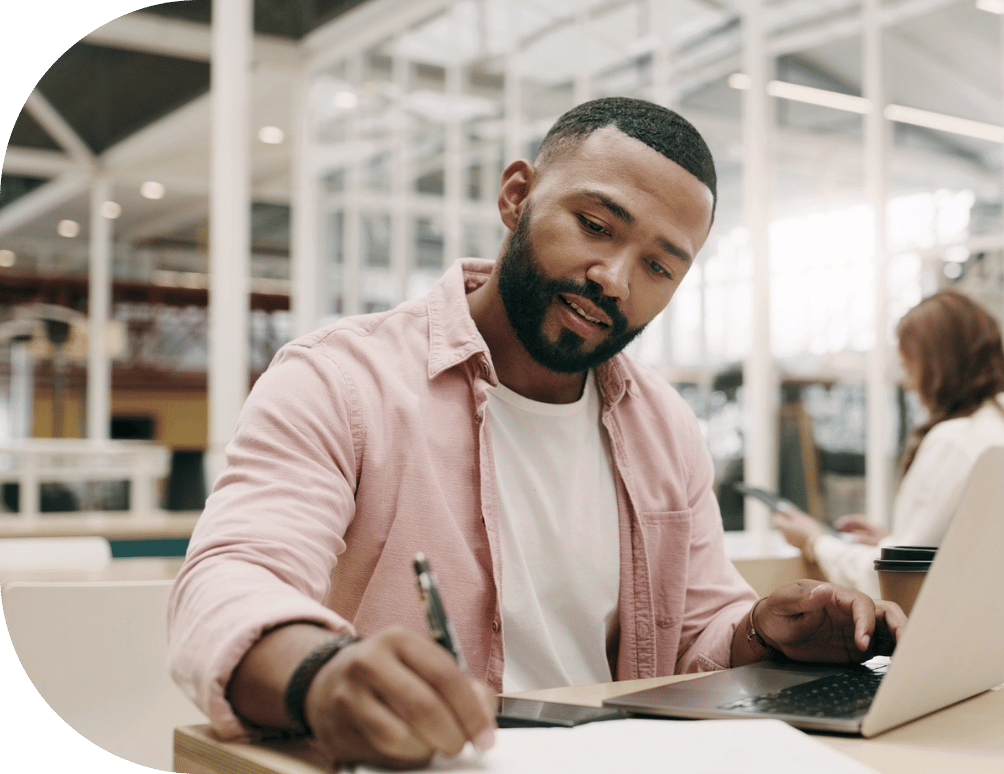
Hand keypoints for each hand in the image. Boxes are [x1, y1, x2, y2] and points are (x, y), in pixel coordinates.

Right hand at [304, 626, 496, 768]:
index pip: (444, 675)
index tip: (485, 735)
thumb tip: (484, 716)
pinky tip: (408, 748)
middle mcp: (369, 663)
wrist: (328, 682)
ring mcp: (349, 697)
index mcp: (398, 640)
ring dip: (426, 750)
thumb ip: (462, 685)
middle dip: (452, 735)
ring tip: (432, 744)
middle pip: (422, 708)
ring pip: (400, 738)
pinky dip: (403, 759)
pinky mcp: (337, 730)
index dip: (470, 711)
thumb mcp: (423, 663)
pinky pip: (380, 755)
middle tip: (460, 744)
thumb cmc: (388, 674)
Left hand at [754, 580, 905, 662]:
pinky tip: (902, 666)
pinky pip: (882, 648)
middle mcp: (852, 611)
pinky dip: (895, 654)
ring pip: (890, 630)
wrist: (772, 631)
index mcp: (836, 595)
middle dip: (901, 627)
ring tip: (910, 659)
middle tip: (905, 647)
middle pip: (887, 613)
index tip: (862, 642)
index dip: (867, 621)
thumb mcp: (782, 602)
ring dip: (903, 641)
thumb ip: (802, 597)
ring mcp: (857, 629)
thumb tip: (824, 590)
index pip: (863, 604)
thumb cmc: (777, 610)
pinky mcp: (857, 648)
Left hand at [772, 505, 824, 552]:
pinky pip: (791, 536)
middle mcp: (783, 534)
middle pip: (781, 524)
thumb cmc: (809, 529)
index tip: (784, 511)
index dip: (779, 513)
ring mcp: (788, 540)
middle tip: (795, 517)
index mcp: (783, 526)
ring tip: (801, 524)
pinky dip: (794, 533)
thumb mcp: (800, 517)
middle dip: (786, 520)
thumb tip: (782, 507)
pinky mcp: (793, 544)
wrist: (817, 544)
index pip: (775, 518)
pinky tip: (802, 531)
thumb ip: (790, 512)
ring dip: (790, 527)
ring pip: (786, 530)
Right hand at [833, 514, 887, 545]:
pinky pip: (863, 534)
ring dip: (850, 529)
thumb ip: (865, 541)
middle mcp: (875, 529)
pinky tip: (850, 538)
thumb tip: (853, 538)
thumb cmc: (889, 549)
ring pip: (860, 529)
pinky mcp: (876, 540)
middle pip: (859, 524)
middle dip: (847, 525)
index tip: (838, 525)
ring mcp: (876, 534)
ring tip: (841, 532)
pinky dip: (855, 534)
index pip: (858, 520)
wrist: (900, 556)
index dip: (847, 521)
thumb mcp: (876, 545)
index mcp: (875, 528)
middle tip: (837, 528)